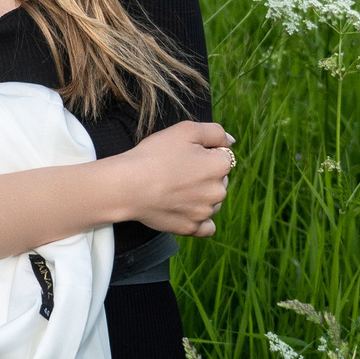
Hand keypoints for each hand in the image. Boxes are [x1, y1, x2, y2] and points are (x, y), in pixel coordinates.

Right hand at [111, 120, 235, 236]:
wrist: (128, 185)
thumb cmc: (155, 155)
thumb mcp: (186, 130)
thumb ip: (215, 132)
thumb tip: (231, 141)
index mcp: (220, 166)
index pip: (221, 156)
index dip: (203, 152)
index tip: (183, 154)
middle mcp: (218, 191)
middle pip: (218, 180)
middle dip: (203, 174)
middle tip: (176, 170)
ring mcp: (205, 212)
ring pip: (212, 202)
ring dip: (200, 196)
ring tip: (175, 189)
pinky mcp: (191, 228)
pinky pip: (206, 227)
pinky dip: (199, 220)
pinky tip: (187, 210)